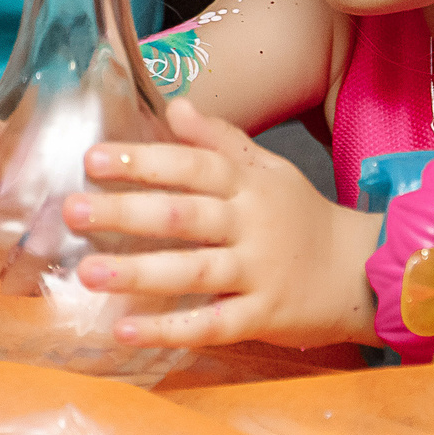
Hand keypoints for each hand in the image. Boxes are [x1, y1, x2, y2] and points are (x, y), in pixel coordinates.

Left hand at [67, 100, 379, 351]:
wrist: (361, 271)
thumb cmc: (301, 219)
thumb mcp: (269, 170)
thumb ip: (220, 140)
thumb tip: (175, 105)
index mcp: (249, 184)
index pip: (192, 165)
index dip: (144, 161)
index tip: (93, 159)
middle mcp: (252, 224)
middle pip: (184, 215)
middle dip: (126, 212)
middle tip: (72, 211)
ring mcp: (259, 272)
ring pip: (193, 271)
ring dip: (138, 273)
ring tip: (87, 272)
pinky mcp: (264, 317)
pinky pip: (211, 324)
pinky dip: (168, 329)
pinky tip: (124, 329)